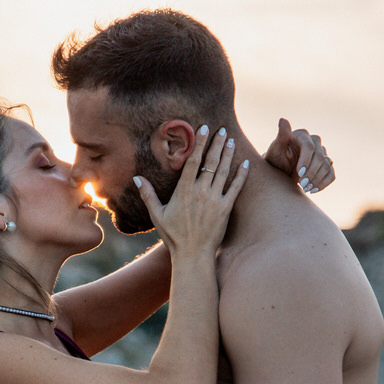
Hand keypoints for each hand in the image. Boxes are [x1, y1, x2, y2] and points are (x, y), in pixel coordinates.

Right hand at [135, 126, 248, 254]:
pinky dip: (241, 175)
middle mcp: (200, 192)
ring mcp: (214, 200)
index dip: (200, 143)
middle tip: (222, 130)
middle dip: (216, 144)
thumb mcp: (157, 215)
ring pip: (223, 171)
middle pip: (210, 162)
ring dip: (228, 154)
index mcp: (184, 191)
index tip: (204, 129)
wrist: (192, 255)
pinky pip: (235, 188)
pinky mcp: (225, 209)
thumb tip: (137, 178)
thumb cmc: (173, 236)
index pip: (193, 161)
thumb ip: (148, 195)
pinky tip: (245, 163)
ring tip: (231, 140)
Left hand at [264, 118, 334, 192]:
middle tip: (302, 184)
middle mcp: (314, 142)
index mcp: (302, 136)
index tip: (299, 173)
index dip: (306, 160)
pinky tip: (314, 190)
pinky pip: (331, 174)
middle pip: (319, 157)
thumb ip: (281, 136)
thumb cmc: (275, 159)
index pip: (309, 146)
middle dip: (311, 172)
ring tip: (306, 188)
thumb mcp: (275, 149)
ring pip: (326, 165)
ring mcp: (321, 153)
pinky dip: (324, 183)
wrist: (279, 172)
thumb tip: (283, 120)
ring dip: (317, 179)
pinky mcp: (325, 165)